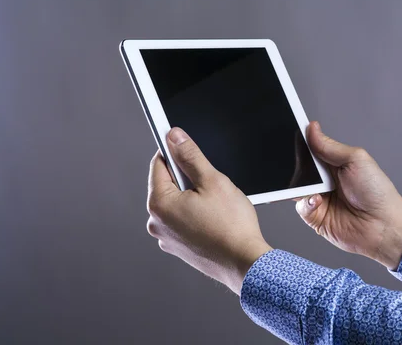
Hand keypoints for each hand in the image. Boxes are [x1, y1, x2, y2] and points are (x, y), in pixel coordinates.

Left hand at [146, 127, 271, 294]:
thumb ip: (190, 156)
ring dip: (192, 197)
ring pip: (177, 204)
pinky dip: (195, 215)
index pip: (158, 164)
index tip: (186, 145)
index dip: (174, 151)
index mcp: (159, 204)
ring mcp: (167, 238)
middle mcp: (156, 223)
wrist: (245, 263)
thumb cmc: (232, 225)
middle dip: (187, 178)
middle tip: (211, 183)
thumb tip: (174, 137)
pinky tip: (215, 219)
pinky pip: (182, 221)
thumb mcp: (213, 181)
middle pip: (167, 185)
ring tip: (216, 205)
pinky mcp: (178, 248)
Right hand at [295, 122, 401, 269]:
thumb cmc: (378, 193)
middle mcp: (324, 179)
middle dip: (294, 164)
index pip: (311, 148)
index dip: (301, 141)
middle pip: (299, 167)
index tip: (289, 131)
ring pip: (296, 187)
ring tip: (313, 185)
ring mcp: (319, 198)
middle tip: (297, 162)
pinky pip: (300, 207)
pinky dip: (306, 202)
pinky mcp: (315, 216)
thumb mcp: (355, 160)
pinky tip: (318, 201)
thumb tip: (312, 129)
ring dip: (300, 184)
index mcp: (334, 163)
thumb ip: (329, 146)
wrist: (383, 225)